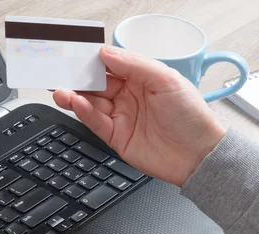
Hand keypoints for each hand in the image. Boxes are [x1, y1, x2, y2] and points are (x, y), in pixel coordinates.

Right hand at [54, 46, 225, 186]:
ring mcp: (121, 117)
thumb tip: (106, 53)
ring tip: (61, 91)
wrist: (198, 155)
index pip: (111, 65)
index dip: (93, 61)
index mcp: (141, 78)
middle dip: (77, 79)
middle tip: (60, 74)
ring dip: (74, 96)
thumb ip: (134, 64)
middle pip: (96, 84)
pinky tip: (76, 104)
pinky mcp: (115, 137)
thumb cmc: (191, 117)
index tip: (76, 57)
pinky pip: (95, 122)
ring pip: (91, 103)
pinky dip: (84, 112)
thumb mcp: (166, 79)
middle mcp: (128, 96)